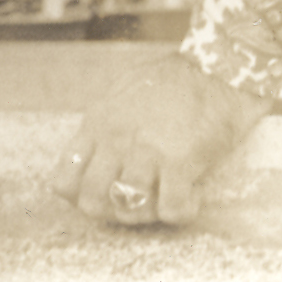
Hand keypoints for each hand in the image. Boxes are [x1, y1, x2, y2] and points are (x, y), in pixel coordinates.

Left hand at [48, 53, 272, 225]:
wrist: (216, 67)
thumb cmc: (170, 80)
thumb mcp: (119, 94)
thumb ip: (103, 125)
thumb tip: (90, 155)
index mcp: (96, 124)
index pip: (65, 180)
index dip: (80, 199)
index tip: (104, 196)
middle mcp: (115, 140)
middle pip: (92, 200)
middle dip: (112, 213)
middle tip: (135, 205)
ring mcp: (146, 151)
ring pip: (128, 208)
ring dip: (147, 214)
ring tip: (164, 200)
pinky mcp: (181, 160)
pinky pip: (171, 209)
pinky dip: (180, 211)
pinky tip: (191, 195)